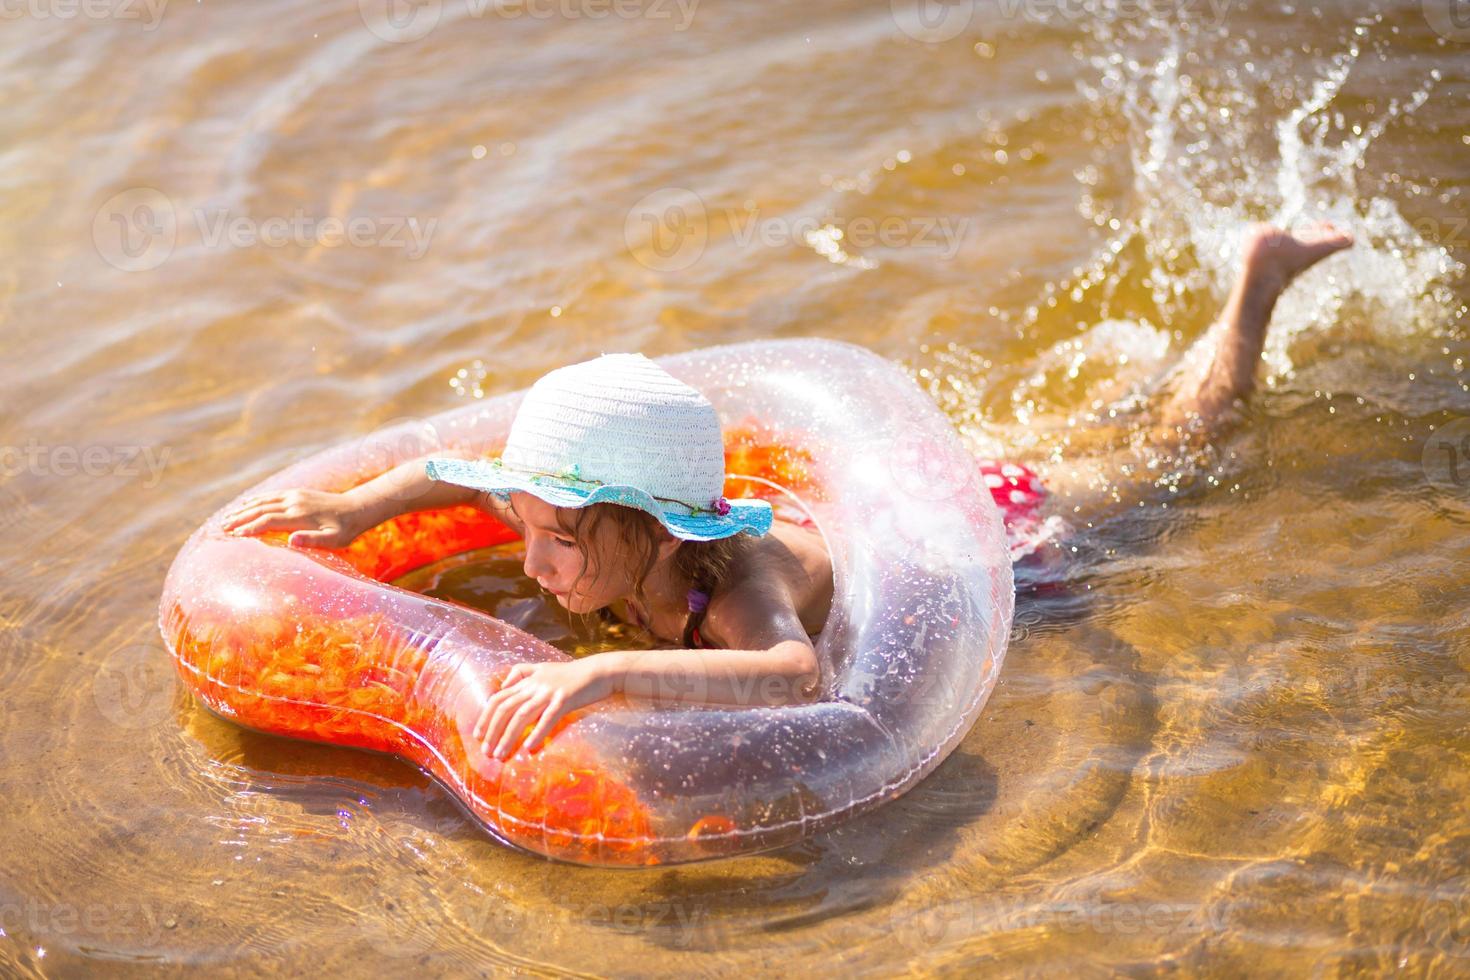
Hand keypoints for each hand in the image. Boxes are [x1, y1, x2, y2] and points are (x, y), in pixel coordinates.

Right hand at [220, 488, 368, 548]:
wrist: (356, 508)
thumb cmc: (345, 529)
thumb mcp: (334, 540)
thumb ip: (313, 540)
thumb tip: (292, 540)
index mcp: (300, 516)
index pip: (268, 521)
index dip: (250, 527)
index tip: (235, 535)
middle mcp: (294, 503)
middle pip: (261, 509)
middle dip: (240, 518)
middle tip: (222, 528)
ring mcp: (295, 496)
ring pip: (263, 500)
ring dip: (244, 508)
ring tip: (227, 518)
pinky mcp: (297, 492)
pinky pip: (272, 495)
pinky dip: (256, 499)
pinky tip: (246, 504)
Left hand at [474, 659, 615, 760]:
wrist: (600, 671)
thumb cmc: (571, 673)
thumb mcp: (543, 667)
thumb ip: (521, 673)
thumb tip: (502, 685)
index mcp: (527, 680)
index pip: (498, 698)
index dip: (485, 717)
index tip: (478, 736)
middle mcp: (534, 685)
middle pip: (505, 708)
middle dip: (492, 732)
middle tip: (486, 752)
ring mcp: (549, 691)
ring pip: (522, 716)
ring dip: (508, 737)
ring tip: (501, 755)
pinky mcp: (565, 699)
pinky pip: (548, 718)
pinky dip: (537, 733)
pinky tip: (529, 748)